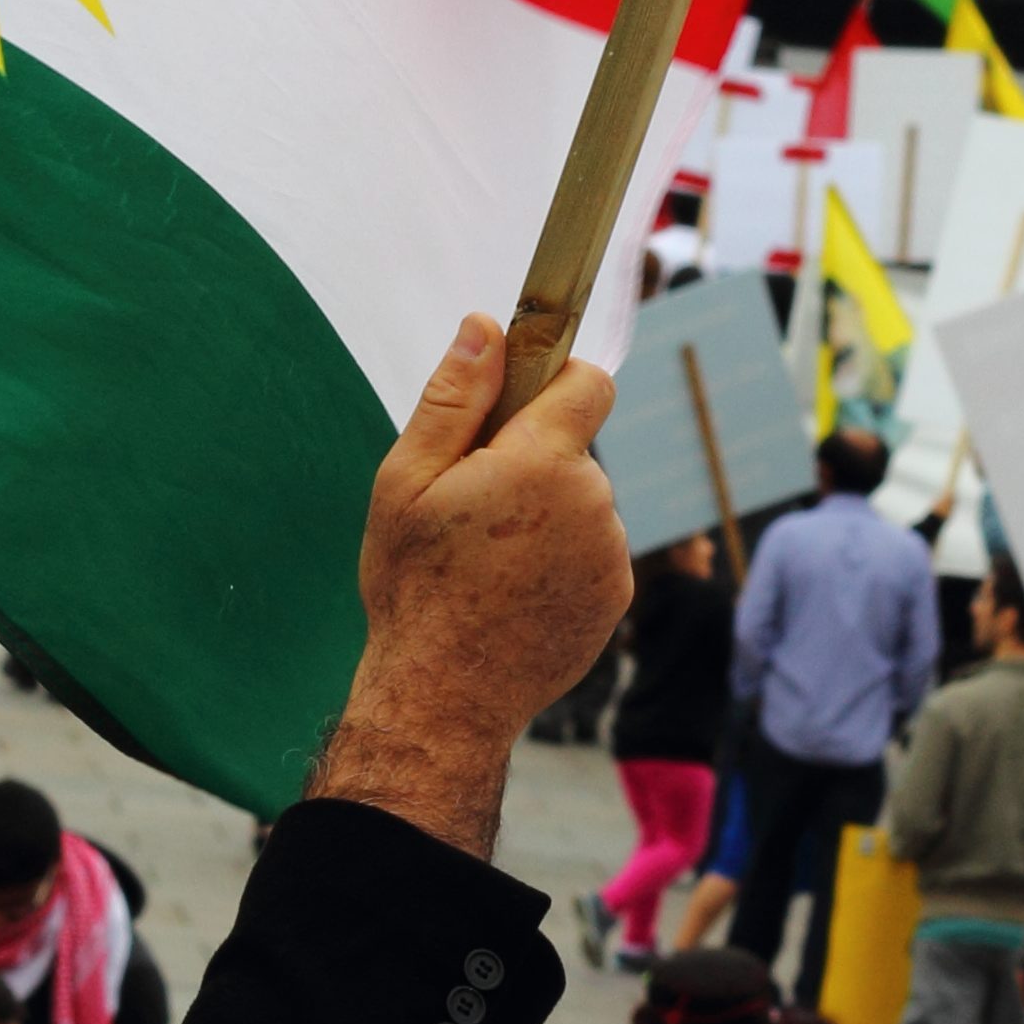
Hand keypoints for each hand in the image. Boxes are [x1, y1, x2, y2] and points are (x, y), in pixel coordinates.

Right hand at [305, 316, 625, 860]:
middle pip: (574, 450)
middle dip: (532, 463)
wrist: (444, 696)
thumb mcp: (406, 482)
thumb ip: (455, 398)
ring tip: (487, 563)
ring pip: (581, 504)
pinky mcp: (617, 596)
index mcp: (542, 462)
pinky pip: (592, 551)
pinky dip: (559, 561)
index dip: (555, 382)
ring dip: (545, 516)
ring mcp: (611, 553)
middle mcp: (593, 502)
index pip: (589, 382)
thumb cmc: (414, 587)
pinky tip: (511, 594)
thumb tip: (485, 326)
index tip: (518, 406)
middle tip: (472, 511)